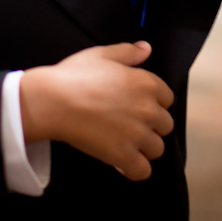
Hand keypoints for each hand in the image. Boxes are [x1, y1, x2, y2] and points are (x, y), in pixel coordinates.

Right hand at [19, 41, 174, 180]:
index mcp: (146, 83)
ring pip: (157, 149)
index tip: (137, 106)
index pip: (167, 99)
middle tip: (129, 126)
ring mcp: (138, 134)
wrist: (54, 102)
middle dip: (151, 127)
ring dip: (144, 149)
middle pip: (165, 125)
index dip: (153, 103)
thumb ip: (128, 52)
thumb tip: (145, 49)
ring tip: (125, 144)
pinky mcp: (124, 156)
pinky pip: (142, 171)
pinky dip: (133, 170)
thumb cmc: (74, 76)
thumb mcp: (101, 55)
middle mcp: (148, 109)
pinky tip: (121, 163)